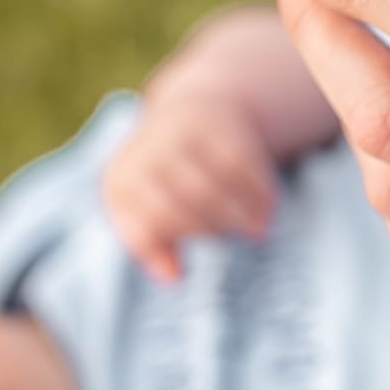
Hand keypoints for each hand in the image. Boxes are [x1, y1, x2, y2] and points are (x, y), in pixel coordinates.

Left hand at [103, 90, 277, 281]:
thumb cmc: (163, 178)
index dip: (169, 248)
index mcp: (121, 181)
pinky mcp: (216, 122)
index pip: (147, 226)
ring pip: (212, 189)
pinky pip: (240, 167)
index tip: (185, 273)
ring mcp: (181, 134)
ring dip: (239, 217)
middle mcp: (146, 152)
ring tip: (255, 231)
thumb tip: (174, 278)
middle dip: (213, 231)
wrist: (189, 110)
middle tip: (231, 238)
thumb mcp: (145, 208)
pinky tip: (268, 210)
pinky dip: (258, 193)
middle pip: (183, 208)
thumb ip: (152, 245)